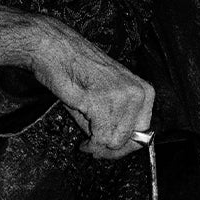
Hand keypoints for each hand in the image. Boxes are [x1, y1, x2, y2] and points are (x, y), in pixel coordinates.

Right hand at [0, 1, 153, 159]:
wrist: (55, 50)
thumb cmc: (76, 71)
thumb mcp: (106, 98)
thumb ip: (117, 124)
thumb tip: (115, 150)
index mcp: (144, 91)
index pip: (144, 134)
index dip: (124, 147)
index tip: (108, 149)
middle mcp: (138, 94)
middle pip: (131, 141)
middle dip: (110, 149)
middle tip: (93, 146)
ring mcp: (121, 98)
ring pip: (115, 142)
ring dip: (98, 144)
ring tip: (86, 136)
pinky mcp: (102, 102)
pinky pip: (100, 138)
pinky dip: (90, 143)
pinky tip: (83, 140)